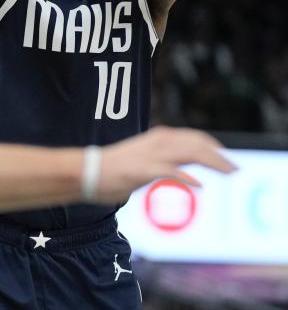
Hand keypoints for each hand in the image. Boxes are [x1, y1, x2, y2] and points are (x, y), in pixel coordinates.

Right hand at [93, 127, 236, 203]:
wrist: (87, 171)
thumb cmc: (114, 170)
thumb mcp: (144, 161)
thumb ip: (164, 161)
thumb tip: (183, 169)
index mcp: (157, 138)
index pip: (193, 137)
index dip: (213, 147)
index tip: (226, 158)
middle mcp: (157, 142)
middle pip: (197, 143)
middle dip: (219, 155)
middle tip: (235, 169)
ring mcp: (151, 155)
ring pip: (190, 152)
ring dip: (213, 162)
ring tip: (229, 172)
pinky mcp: (143, 169)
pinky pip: (170, 171)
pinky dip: (187, 177)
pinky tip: (199, 185)